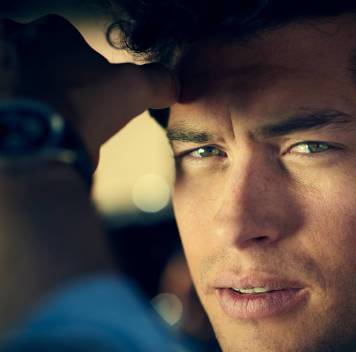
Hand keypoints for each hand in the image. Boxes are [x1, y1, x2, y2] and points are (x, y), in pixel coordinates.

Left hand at [0, 15, 177, 164]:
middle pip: (38, 57)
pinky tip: (36, 135)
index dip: (84, 65)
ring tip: (53, 124)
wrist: (34, 148)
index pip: (68, 38)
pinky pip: (8, 108)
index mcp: (49, 31)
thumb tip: (173, 83)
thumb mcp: (134, 90)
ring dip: (34, 97)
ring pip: (18, 81)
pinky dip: (20, 119)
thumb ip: (157, 80)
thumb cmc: (79, 108)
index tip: (94, 88)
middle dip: (53, 78)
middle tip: (71, 106)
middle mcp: (12, 43)